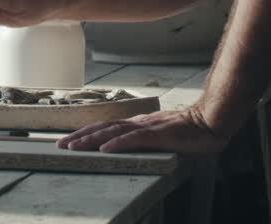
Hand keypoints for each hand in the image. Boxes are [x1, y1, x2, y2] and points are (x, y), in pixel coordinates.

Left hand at [56, 109, 228, 155]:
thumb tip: (131, 146)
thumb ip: (146, 139)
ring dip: (91, 140)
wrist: (210, 122)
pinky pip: (133, 139)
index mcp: (138, 124)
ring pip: (112, 132)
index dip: (86, 133)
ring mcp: (147, 127)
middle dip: (79, 136)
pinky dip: (117, 143)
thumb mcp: (161, 136)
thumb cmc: (189, 131)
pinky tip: (105, 149)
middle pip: (103, 128)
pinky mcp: (157, 135)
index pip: (106, 127)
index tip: (69, 140)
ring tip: (74, 147)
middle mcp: (138, 123)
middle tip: (60, 145)